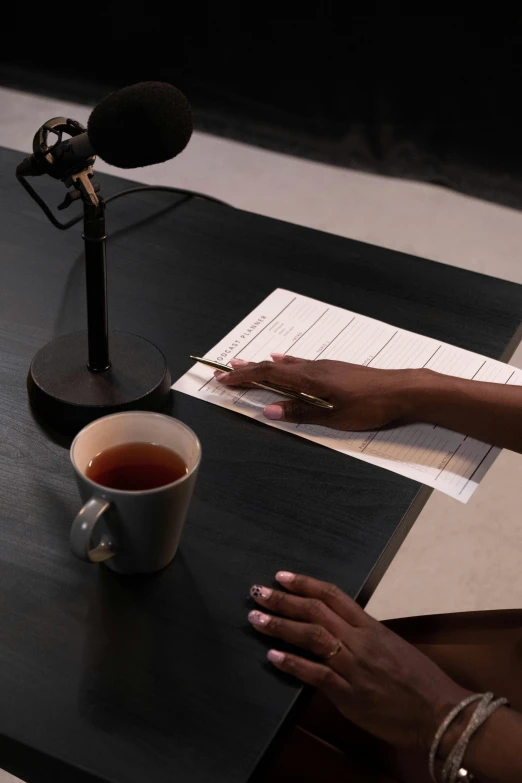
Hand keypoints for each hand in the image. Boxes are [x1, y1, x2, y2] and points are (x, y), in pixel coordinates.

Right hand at [216, 354, 424, 428]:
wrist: (401, 390)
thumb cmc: (370, 405)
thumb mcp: (333, 416)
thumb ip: (299, 412)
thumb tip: (269, 411)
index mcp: (309, 379)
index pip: (267, 375)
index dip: (242, 377)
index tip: (222, 379)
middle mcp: (313, 368)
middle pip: (271, 367)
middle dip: (246, 370)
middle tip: (223, 370)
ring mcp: (324, 366)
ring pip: (285, 364)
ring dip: (262, 365)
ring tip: (245, 363)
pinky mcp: (334, 369)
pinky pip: (300, 363)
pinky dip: (283, 363)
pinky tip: (283, 361)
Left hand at [248, 572, 469, 752]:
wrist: (440, 714)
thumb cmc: (420, 681)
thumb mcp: (392, 646)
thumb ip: (364, 636)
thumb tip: (337, 629)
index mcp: (371, 627)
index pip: (333, 596)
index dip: (305, 584)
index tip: (282, 576)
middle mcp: (360, 641)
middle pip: (316, 611)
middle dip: (284, 600)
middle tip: (258, 592)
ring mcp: (354, 667)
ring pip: (312, 637)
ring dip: (281, 626)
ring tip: (256, 618)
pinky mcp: (350, 694)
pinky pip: (316, 674)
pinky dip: (293, 664)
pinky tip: (273, 657)